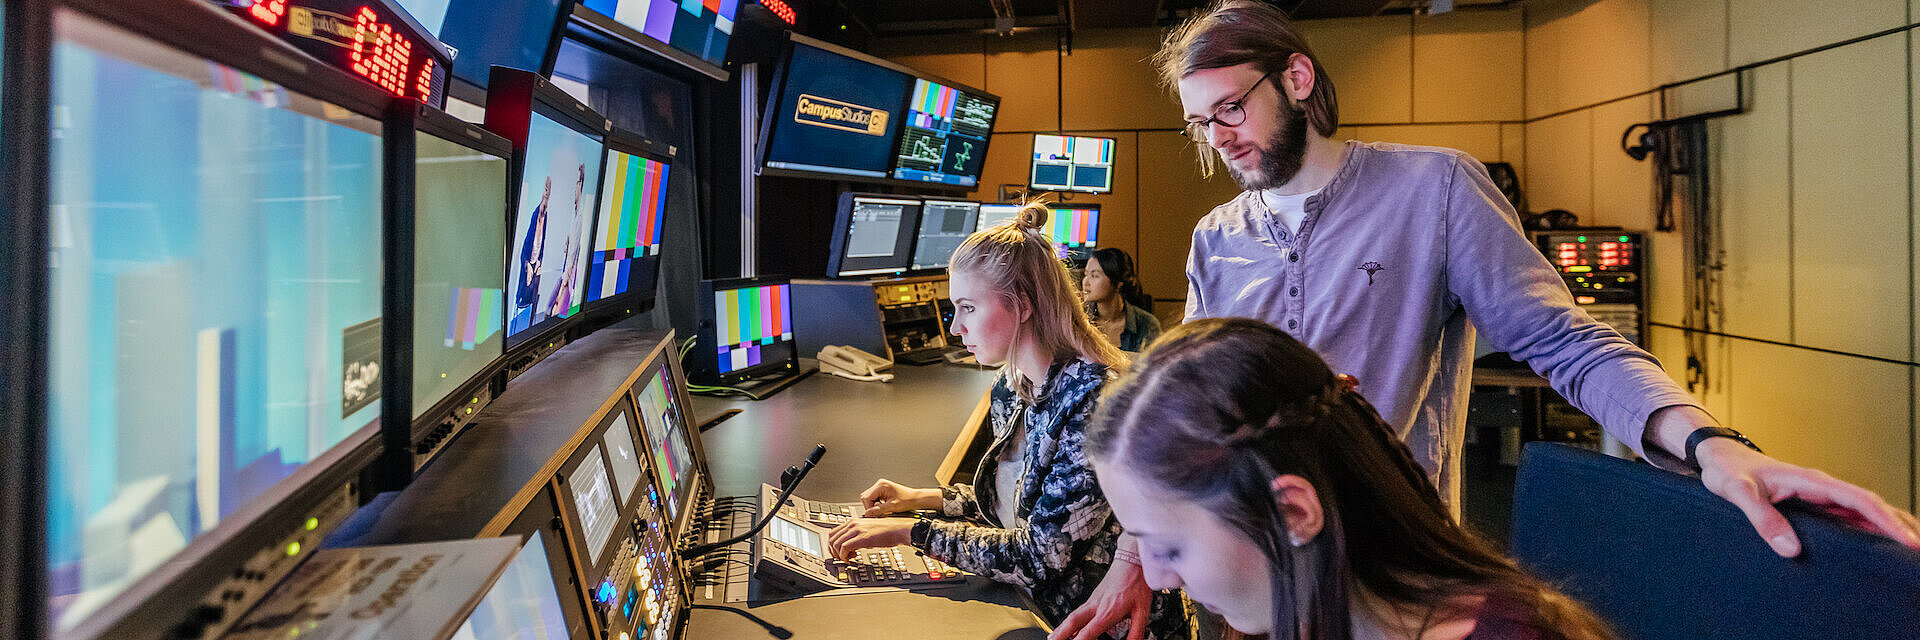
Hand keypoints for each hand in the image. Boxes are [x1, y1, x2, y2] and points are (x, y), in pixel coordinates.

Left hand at [826, 518, 915, 560]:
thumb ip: (857, 535)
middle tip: (841, 558)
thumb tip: (851, 546)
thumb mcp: (868, 530)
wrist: (898, 529)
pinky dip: (844, 557)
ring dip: (839, 555)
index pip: (833, 532)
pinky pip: (844, 548)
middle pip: (831, 538)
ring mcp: (856, 530)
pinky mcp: (861, 538)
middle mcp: (852, 524)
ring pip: (835, 544)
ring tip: (848, 559)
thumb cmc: (887, 530)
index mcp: (853, 521)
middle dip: (833, 551)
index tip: (838, 552)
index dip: (833, 545)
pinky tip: (851, 560)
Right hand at [860, 479, 938, 515]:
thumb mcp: (892, 507)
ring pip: (869, 498)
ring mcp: (881, 487)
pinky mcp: (882, 491)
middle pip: (866, 497)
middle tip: (877, 513)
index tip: (871, 515)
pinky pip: (874, 498)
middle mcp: (880, 484)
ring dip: (873, 506)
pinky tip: (884, 506)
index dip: (868, 508)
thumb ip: (878, 510)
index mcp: (881, 485)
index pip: (866, 497)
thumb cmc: (907, 500)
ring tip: (882, 509)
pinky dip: (876, 504)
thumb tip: (868, 513)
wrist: (915, 499)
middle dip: (870, 506)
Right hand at [1050, 550, 1151, 639]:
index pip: (1088, 632)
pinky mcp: (1093, 597)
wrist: (1132, 560)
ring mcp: (1093, 600)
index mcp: (1107, 612)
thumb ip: (1136, 632)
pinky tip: (1069, 627)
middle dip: (1060, 633)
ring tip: (1053, 637)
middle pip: (1072, 621)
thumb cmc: (1137, 583)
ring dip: (1061, 627)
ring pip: (1072, 615)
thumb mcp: (1142, 611)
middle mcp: (1096, 606)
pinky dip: (1070, 621)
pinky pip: (1078, 611)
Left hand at [1696, 437, 1919, 556]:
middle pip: (1872, 505)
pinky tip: (1879, 544)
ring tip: (1910, 550)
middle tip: (1918, 552)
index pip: (1859, 499)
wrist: (1719, 458)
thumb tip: (1790, 548)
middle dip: (1900, 525)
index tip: (1909, 541)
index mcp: (1812, 481)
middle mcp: (1822, 487)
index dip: (1887, 520)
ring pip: (1865, 511)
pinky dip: (1870, 528)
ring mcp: (1820, 495)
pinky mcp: (1815, 504)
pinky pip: (1850, 516)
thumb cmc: (1728, 471)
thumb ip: (1762, 517)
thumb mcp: (1738, 492)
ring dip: (1890, 527)